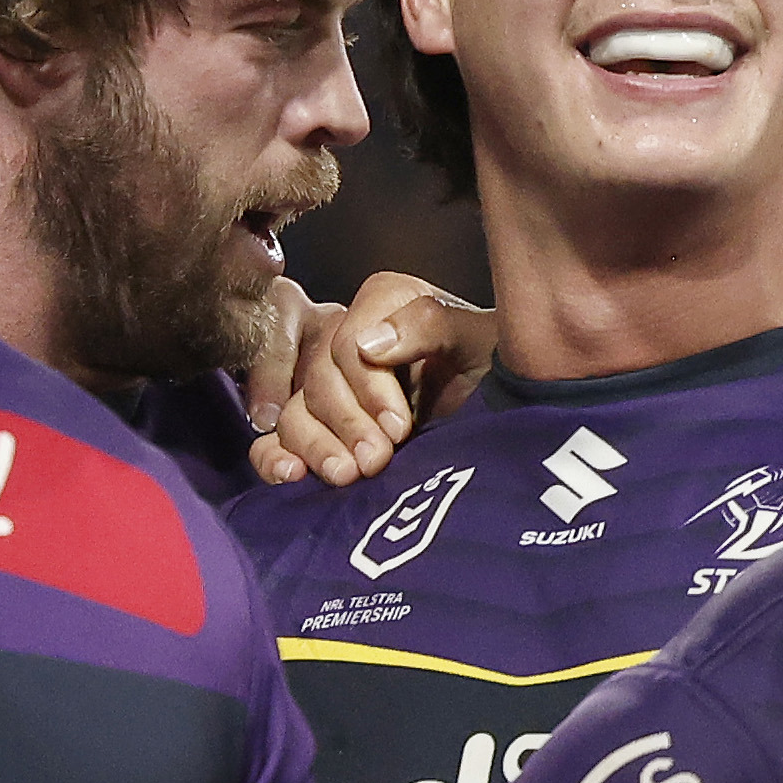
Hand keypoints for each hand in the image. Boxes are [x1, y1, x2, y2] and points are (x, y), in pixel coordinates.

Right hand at [253, 274, 496, 489]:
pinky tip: (291, 476)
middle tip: (376, 460)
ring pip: (294, 411)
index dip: (367, 385)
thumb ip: (431, 324)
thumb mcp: (481, 345)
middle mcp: (350, 342)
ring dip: (315, 445)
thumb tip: (370, 343)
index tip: (400, 425)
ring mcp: (331, 391)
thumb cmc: (500, 382)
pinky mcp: (319, 434)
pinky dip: (275, 457)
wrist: (508, 436)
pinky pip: (276, 441)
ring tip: (346, 476)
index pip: (349, 339)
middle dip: (345, 422)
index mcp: (385, 306)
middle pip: (318, 377)